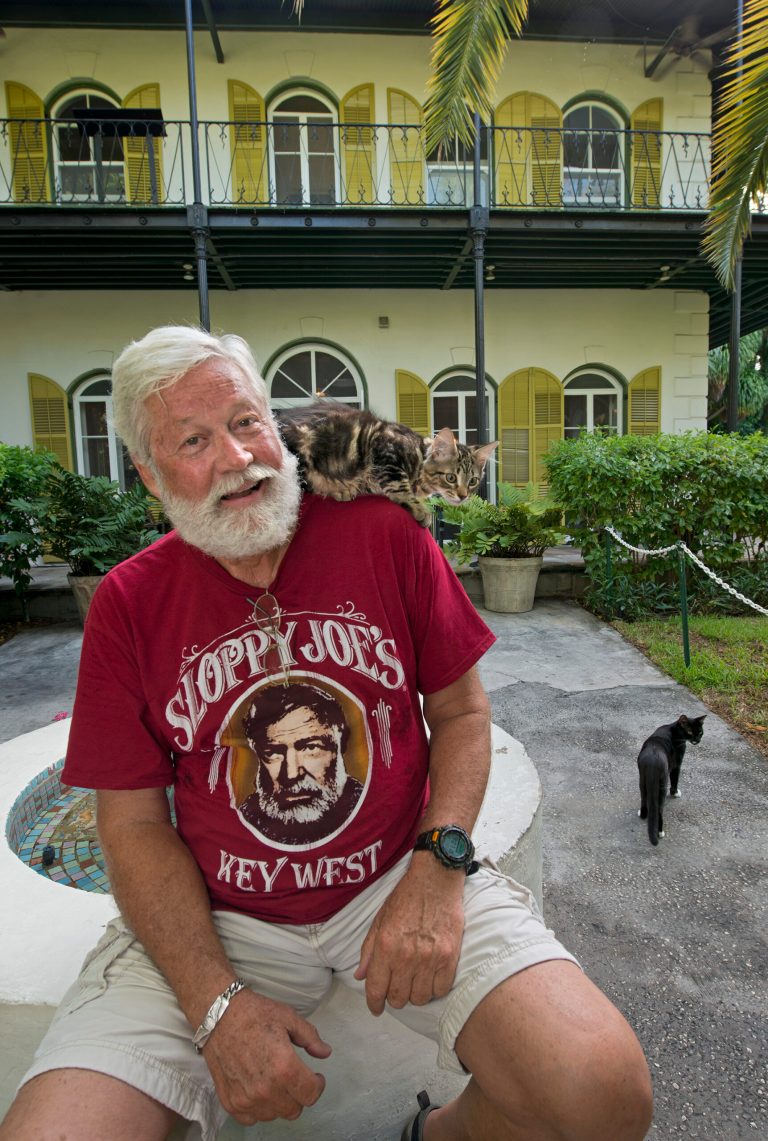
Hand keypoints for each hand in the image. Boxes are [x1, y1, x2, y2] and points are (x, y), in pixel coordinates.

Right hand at [202, 989, 331, 1123]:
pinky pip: (252, 1118)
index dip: (317, 1084)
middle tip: (293, 1077)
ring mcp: (246, 1099)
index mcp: (285, 1068)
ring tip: (273, 1080)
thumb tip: (325, 1053)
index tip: (315, 1077)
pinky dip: (257, 1107)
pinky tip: (257, 1088)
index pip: (311, 1094)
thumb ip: (310, 1038)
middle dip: (298, 1094)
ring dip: (278, 1102)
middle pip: (294, 1109)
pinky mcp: (230, 1103)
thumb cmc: (254, 1014)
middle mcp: (266, 1089)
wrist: (219, 1016)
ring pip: (274, 1115)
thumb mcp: (288, 1018)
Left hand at [354, 855, 464, 1014]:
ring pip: (420, 998)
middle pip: (398, 998)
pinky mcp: (450, 957)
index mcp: (385, 946)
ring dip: (415, 994)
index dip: (374, 1004)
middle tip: (397, 988)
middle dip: (394, 998)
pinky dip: (434, 989)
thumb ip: (369, 950)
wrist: (436, 879)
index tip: (376, 1008)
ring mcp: (430, 958)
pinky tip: (431, 978)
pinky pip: (440, 989)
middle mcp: (406, 956)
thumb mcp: (380, 920)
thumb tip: (360, 976)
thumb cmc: (406, 897)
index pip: (376, 989)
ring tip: (415, 982)